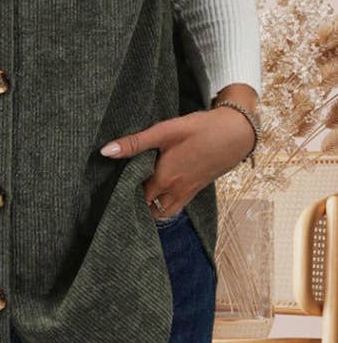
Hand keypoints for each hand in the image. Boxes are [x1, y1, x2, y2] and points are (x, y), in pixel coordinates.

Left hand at [99, 106, 255, 218]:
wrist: (236, 133)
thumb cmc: (200, 129)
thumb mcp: (165, 131)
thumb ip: (135, 143)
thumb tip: (106, 152)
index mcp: (163, 178)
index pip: (134, 196)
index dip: (120, 192)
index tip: (109, 185)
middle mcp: (174, 191)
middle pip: (146, 208)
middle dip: (132, 203)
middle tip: (118, 191)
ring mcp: (186, 193)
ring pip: (161, 213)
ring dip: (148, 208)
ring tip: (136, 194)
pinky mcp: (195, 190)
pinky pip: (174, 208)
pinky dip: (162, 206)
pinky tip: (156, 192)